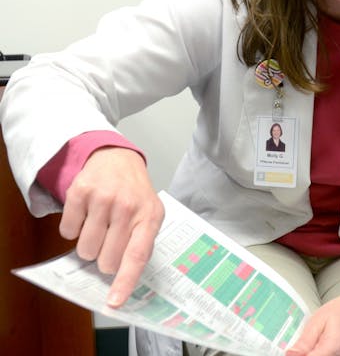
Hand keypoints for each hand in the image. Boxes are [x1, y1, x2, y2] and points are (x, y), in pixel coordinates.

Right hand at [59, 147, 163, 307]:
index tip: (114, 301)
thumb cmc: (135, 194)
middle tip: (110, 240)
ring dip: (89, 244)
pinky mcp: (80, 191)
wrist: (117, 159)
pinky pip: (67, 232)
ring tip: (100, 225)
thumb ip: (141, 244)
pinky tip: (87, 213)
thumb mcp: (149, 215)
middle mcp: (127, 206)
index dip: (125, 281)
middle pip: (105, 259)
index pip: (137, 255)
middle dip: (104, 258)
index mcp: (149, 216)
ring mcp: (103, 198)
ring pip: (85, 249)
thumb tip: (122, 280)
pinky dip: (74, 229)